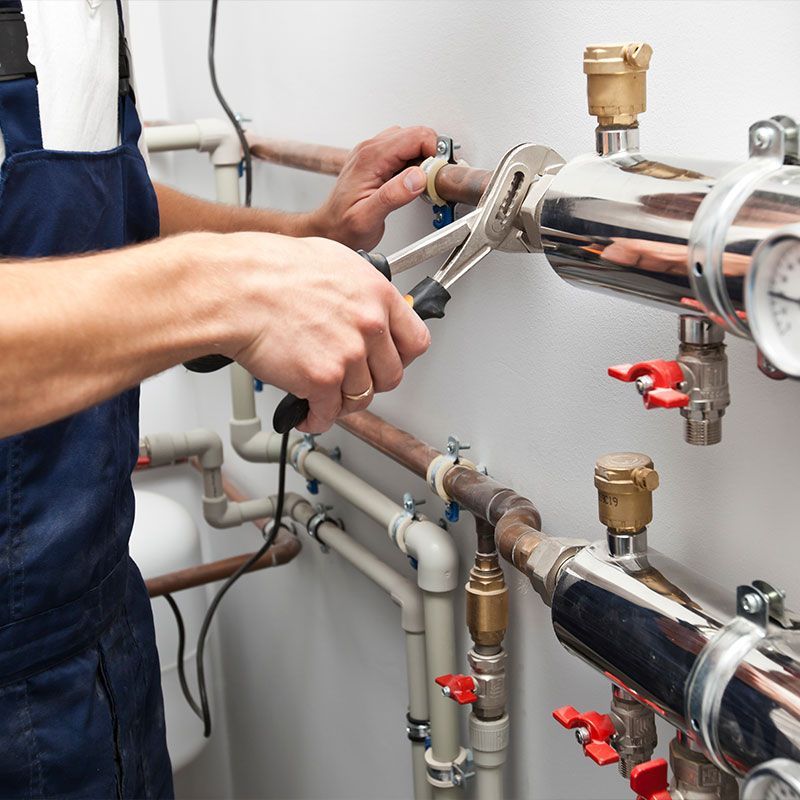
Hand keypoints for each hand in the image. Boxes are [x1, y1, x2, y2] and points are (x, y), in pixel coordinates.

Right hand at [211, 232, 430, 431]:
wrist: (236, 288)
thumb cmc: (270, 269)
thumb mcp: (332, 261)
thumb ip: (358, 290)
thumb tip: (363, 305)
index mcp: (377, 295)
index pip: (416, 341)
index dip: (401, 357)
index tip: (389, 361)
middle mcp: (369, 325)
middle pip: (391, 376)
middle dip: (371, 383)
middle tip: (353, 381)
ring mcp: (348, 355)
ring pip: (361, 398)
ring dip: (342, 402)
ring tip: (325, 397)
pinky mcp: (322, 380)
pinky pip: (329, 414)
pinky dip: (317, 419)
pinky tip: (308, 413)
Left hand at [307, 126, 437, 250]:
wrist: (329, 229)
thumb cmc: (343, 226)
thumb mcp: (367, 218)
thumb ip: (393, 196)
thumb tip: (418, 177)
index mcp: (370, 158)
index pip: (415, 137)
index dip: (434, 153)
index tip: (436, 175)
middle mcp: (371, 150)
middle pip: (416, 135)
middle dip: (431, 156)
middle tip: (431, 183)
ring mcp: (373, 153)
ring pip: (411, 140)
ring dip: (424, 159)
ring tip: (422, 184)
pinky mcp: (377, 160)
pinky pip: (404, 151)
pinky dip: (415, 163)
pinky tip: (412, 182)